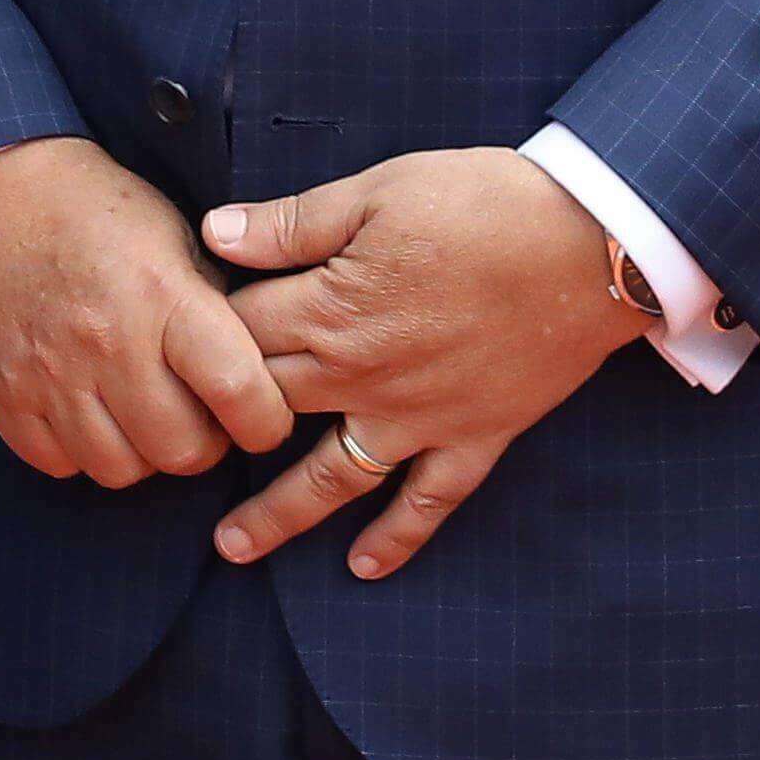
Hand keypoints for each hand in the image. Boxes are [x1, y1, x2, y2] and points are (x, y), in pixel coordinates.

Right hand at [0, 139, 297, 489]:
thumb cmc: (86, 204)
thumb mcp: (169, 233)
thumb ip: (210, 305)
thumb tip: (248, 367)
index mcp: (159, 296)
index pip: (238, 392)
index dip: (266, 422)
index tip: (263, 416)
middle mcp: (104, 343)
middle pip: (181, 450)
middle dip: (204, 444)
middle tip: (199, 416)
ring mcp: (45, 374)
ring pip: (120, 470)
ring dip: (142, 453)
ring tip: (140, 416)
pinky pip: (57, 462)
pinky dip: (80, 451)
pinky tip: (87, 413)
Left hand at [207, 150, 656, 582]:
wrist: (592, 243)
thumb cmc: (481, 204)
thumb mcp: (375, 192)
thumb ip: (290, 224)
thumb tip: (213, 233)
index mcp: (328, 311)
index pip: (235, 335)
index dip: (198, 335)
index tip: (170, 341)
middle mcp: (362, 377)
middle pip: (266, 411)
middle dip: (214, 431)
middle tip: (167, 457)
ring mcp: (419, 417)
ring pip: (332, 477)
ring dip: (279, 515)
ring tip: (230, 549)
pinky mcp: (476, 436)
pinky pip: (429, 501)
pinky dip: (397, 539)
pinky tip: (362, 568)